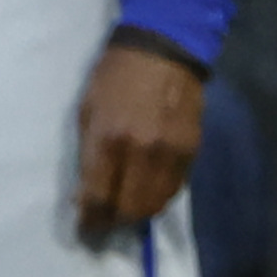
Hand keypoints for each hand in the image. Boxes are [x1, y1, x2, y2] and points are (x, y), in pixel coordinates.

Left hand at [75, 39, 205, 241]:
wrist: (162, 49)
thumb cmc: (113, 77)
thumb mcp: (87, 111)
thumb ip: (87, 156)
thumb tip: (84, 196)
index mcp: (108, 138)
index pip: (98, 196)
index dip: (90, 219)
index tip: (85, 227)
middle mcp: (141, 150)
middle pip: (128, 208)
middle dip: (113, 220)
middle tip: (104, 221)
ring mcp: (170, 151)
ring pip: (155, 204)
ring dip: (137, 213)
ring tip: (125, 209)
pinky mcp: (192, 149)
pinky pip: (175, 188)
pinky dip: (158, 196)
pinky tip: (146, 191)